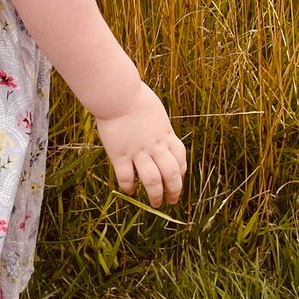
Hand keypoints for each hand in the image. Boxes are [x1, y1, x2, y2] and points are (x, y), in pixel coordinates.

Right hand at [93, 82, 186, 207]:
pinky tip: (129, 190)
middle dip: (174, 190)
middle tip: (171, 200)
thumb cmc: (133, 95)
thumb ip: (157, 125)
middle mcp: (155, 146)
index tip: (177, 179)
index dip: (181, 172)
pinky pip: (126, 177)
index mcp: (166, 134)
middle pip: (171, 174)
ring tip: (155, 203)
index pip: (180, 158)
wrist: (117, 94)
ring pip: (153, 181)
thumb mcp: (154, 110)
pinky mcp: (120, 154)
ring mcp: (138, 151)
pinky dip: (129, 187)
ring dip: (155, 195)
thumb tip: (157, 132)